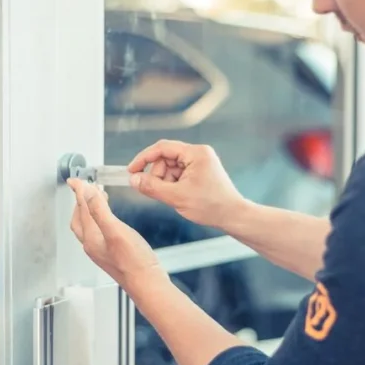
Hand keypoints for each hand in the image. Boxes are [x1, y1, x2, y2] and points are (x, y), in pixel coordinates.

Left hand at [67, 178, 163, 288]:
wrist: (147, 284)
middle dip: (81, 202)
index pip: (81, 209)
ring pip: (88, 227)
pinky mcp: (112, 255)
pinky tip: (111, 220)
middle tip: (85, 189)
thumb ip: (100, 211)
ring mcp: (101, 251)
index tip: (75, 180)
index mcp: (91, 238)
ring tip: (97, 200)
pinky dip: (100, 220)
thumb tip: (87, 193)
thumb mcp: (116, 230)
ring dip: (90, 211)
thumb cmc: (134, 262)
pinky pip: (99, 233)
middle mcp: (92, 245)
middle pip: (79, 219)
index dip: (79, 191)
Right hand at [127, 140, 245, 228]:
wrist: (233, 216)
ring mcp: (200, 163)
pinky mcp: (200, 173)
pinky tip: (179, 197)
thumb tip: (133, 180)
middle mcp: (198, 154)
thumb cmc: (211, 206)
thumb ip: (152, 187)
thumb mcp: (177, 197)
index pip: (162, 148)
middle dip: (158, 175)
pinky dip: (173, 186)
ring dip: (165, 182)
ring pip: (170, 168)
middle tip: (158, 192)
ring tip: (174, 197)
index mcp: (196, 153)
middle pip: (165, 159)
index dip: (144, 158)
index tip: (131, 171)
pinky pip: (178, 175)